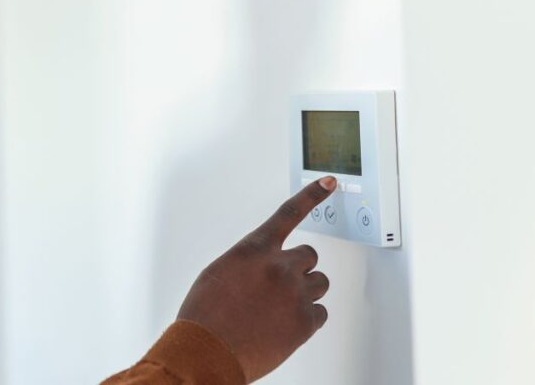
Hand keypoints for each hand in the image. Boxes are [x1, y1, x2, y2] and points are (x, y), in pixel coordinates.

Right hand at [177, 176, 336, 382]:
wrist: (208, 351)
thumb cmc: (206, 315)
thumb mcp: (219, 275)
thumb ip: (249, 263)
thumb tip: (263, 269)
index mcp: (254, 250)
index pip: (289, 213)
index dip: (311, 195)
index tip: (328, 182)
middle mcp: (279, 266)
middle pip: (309, 255)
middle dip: (298, 267)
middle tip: (281, 285)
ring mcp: (296, 294)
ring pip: (319, 283)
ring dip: (305, 291)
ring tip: (281, 307)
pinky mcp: (306, 322)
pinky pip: (320, 313)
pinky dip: (307, 319)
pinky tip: (285, 325)